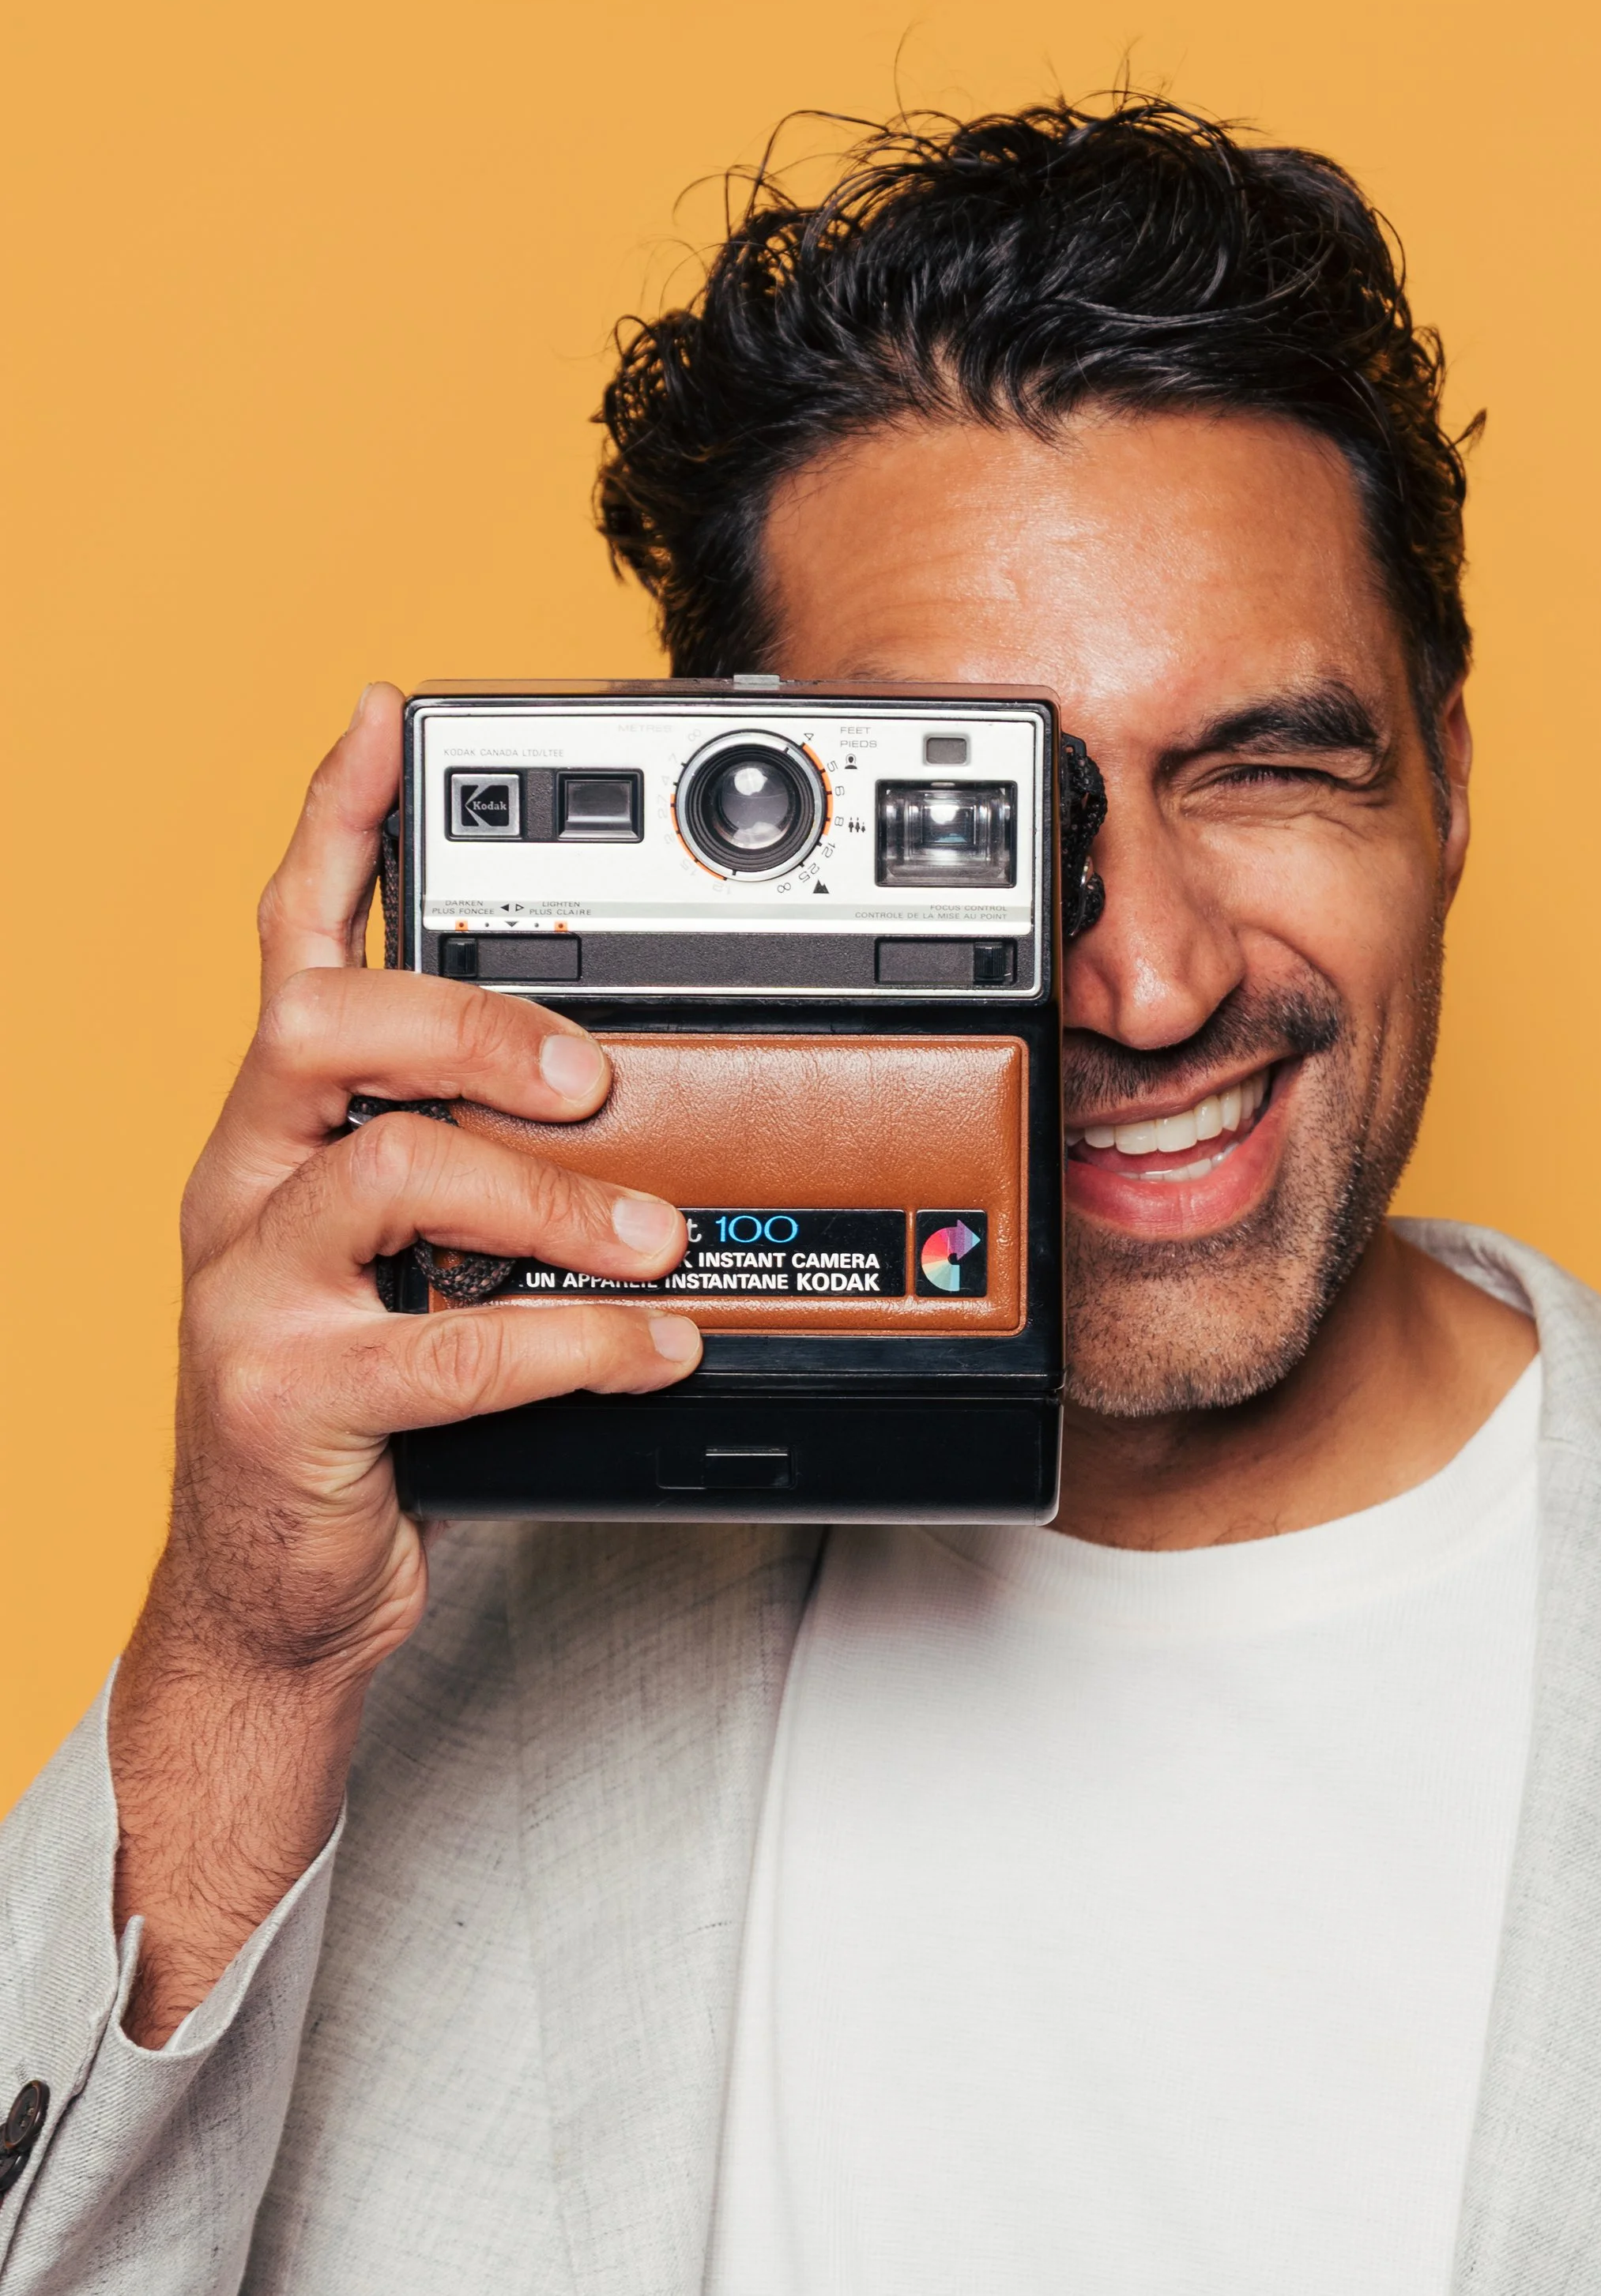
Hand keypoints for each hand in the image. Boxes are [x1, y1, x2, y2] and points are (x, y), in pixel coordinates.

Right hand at [108, 683, 699, 2041]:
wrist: (276, 1582)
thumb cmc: (365, 1399)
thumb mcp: (411, 1260)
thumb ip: (478, 1165)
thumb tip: (625, 1092)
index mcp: (278, 1131)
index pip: (290, 944)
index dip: (335, 824)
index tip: (388, 717)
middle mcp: (243, 1184)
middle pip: (325, 1024)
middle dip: (472, 1022)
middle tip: (595, 1072)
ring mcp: (246, 1288)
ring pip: (388, 1171)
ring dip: (550, 1194)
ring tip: (658, 1238)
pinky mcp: (281, 1396)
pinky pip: (445, 1343)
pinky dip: (575, 1336)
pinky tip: (653, 1344)